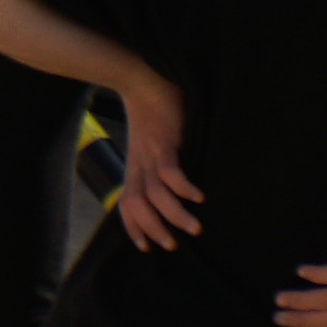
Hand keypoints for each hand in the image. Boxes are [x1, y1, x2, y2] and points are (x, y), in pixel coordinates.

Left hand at [108, 74, 198, 247]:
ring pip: (156, 196)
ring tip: (195, 227)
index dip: (134, 228)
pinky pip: (171, 173)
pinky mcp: (165, 143)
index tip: (146, 247)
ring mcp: (151, 155)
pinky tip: (199, 196)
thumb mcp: (149, 140)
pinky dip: (184, 188)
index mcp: (135, 167)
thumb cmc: (152, 108)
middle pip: (139, 207)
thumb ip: (155, 158)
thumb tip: (170, 177)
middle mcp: (140, 166)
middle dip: (154, 230)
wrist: (143, 79)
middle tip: (172, 245)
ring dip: (174, 216)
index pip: (127, 206)